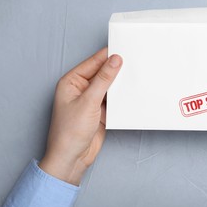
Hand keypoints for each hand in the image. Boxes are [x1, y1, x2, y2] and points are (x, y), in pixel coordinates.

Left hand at [39, 48, 121, 184]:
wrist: (72, 158)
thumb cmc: (70, 131)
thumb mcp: (88, 101)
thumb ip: (104, 79)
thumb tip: (115, 60)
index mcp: (72, 81)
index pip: (93, 62)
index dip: (108, 55)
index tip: (125, 49)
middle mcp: (81, 88)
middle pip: (102, 73)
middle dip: (117, 68)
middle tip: (134, 61)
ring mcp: (91, 100)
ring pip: (109, 85)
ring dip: (120, 83)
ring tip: (136, 75)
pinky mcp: (100, 111)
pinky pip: (113, 98)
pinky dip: (122, 96)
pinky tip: (132, 92)